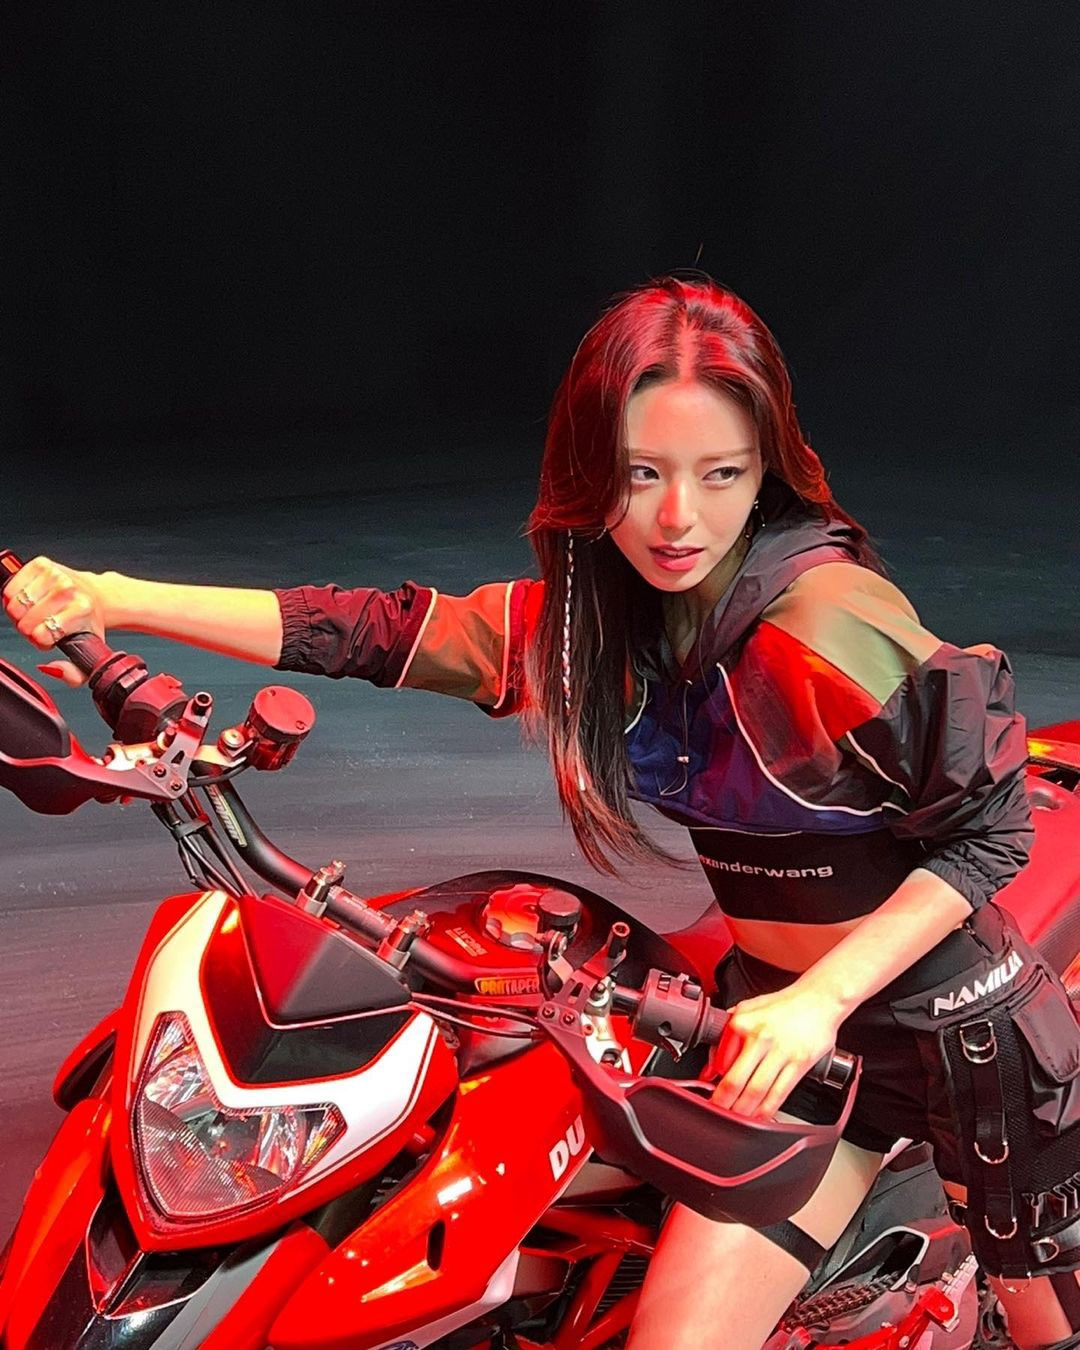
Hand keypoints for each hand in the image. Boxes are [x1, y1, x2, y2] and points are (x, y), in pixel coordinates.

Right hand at [2, 555, 109, 685]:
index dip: (40, 642)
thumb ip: (73, 674)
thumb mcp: (88, 653)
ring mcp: (55, 574)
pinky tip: (29, 601)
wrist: (96, 595)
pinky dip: (13, 598)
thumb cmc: (86, 623)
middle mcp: (68, 589)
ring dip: (20, 614)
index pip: (40, 635)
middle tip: (40, 627)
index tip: (50, 639)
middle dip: (28, 629)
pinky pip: (9, 588)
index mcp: (81, 610)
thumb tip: (50, 668)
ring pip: (14, 605)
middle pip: (24, 621)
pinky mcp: (41, 564)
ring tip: (34, 615)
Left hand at [707, 985, 844, 1120]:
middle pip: (735, 1082)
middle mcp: (760, 1037)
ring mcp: (781, 1052)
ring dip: (743, 1112)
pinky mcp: (799, 1063)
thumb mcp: (748, 1009)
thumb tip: (711, 1065)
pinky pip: (779, 1094)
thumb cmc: (783, 1005)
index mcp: (743, 1022)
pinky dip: (767, 1111)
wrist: (820, 998)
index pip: (720, 1061)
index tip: (709, 1092)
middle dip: (723, 1104)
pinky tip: (759, 1116)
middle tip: (717, 1114)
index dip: (713, 1081)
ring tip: (735, 1119)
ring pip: (756, 1092)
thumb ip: (727, 1035)